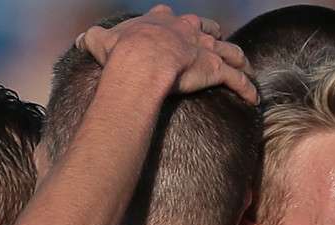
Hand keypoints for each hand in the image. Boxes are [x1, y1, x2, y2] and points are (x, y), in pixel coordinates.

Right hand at [76, 6, 256, 104]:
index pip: (169, 17)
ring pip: (229, 50)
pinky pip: (237, 79)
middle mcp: (187, 30)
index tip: (177, 27)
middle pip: (207, 28)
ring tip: (245, 66)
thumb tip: (81, 41)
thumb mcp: (100, 40)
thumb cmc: (121, 52)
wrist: (141, 62)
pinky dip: (247, 88)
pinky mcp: (216, 69)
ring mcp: (204, 48)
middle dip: (213, 35)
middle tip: (217, 43)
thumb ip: (93, 39)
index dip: (174, 23)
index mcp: (160, 21)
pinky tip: (253, 97)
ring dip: (238, 58)